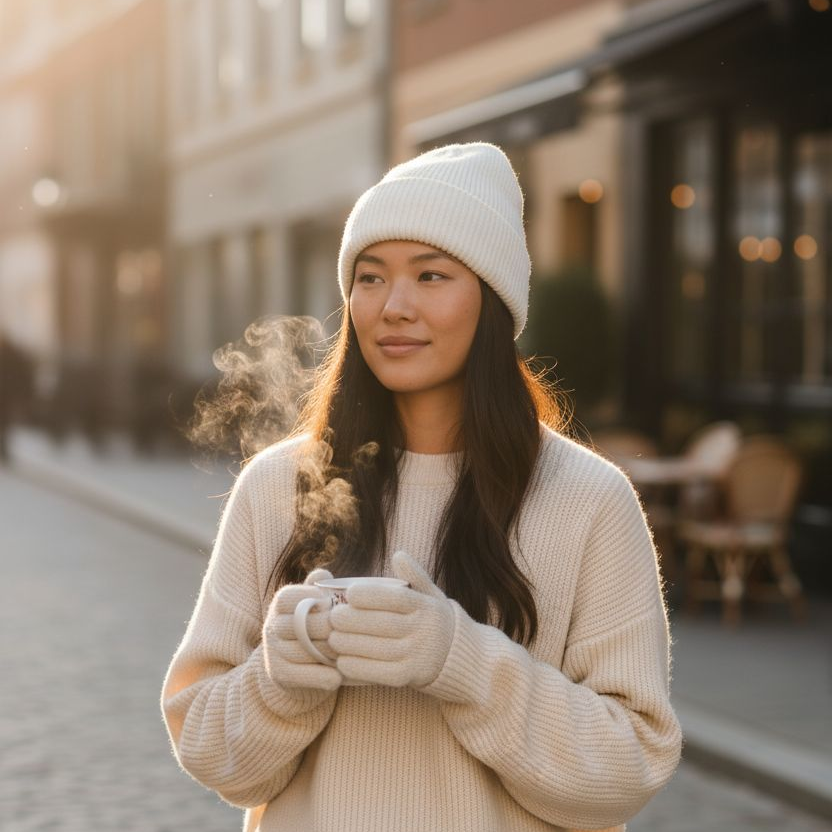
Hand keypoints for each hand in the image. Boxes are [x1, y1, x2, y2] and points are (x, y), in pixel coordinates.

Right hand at [262, 568, 342, 691]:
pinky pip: (300, 674)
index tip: (334, 605)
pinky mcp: (277, 673)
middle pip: (301, 624)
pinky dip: (321, 676)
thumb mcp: (315, 604)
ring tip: (351, 655)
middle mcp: (272, 625)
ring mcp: (272, 650)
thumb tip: (323, 574)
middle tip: (353, 631)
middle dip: (329, 628)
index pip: (291, 597)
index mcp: (281, 603)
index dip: (313, 599)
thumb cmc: (314, 626)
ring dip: (329, 654)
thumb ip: (319, 588)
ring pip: (302, 651)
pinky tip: (338, 678)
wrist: (295, 666)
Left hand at [327, 551, 455, 688]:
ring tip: (332, 638)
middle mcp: (423, 629)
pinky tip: (342, 661)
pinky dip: (358, 667)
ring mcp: (417, 654)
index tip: (349, 593)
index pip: (395, 598)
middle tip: (333, 618)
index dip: (370, 595)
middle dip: (352, 620)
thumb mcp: (431, 594)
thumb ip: (415, 575)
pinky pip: (380, 673)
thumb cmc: (434, 619)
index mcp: (425, 606)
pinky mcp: (410, 676)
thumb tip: (398, 554)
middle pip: (382, 624)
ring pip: (377, 649)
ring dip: (350, 644)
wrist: (459, 656)